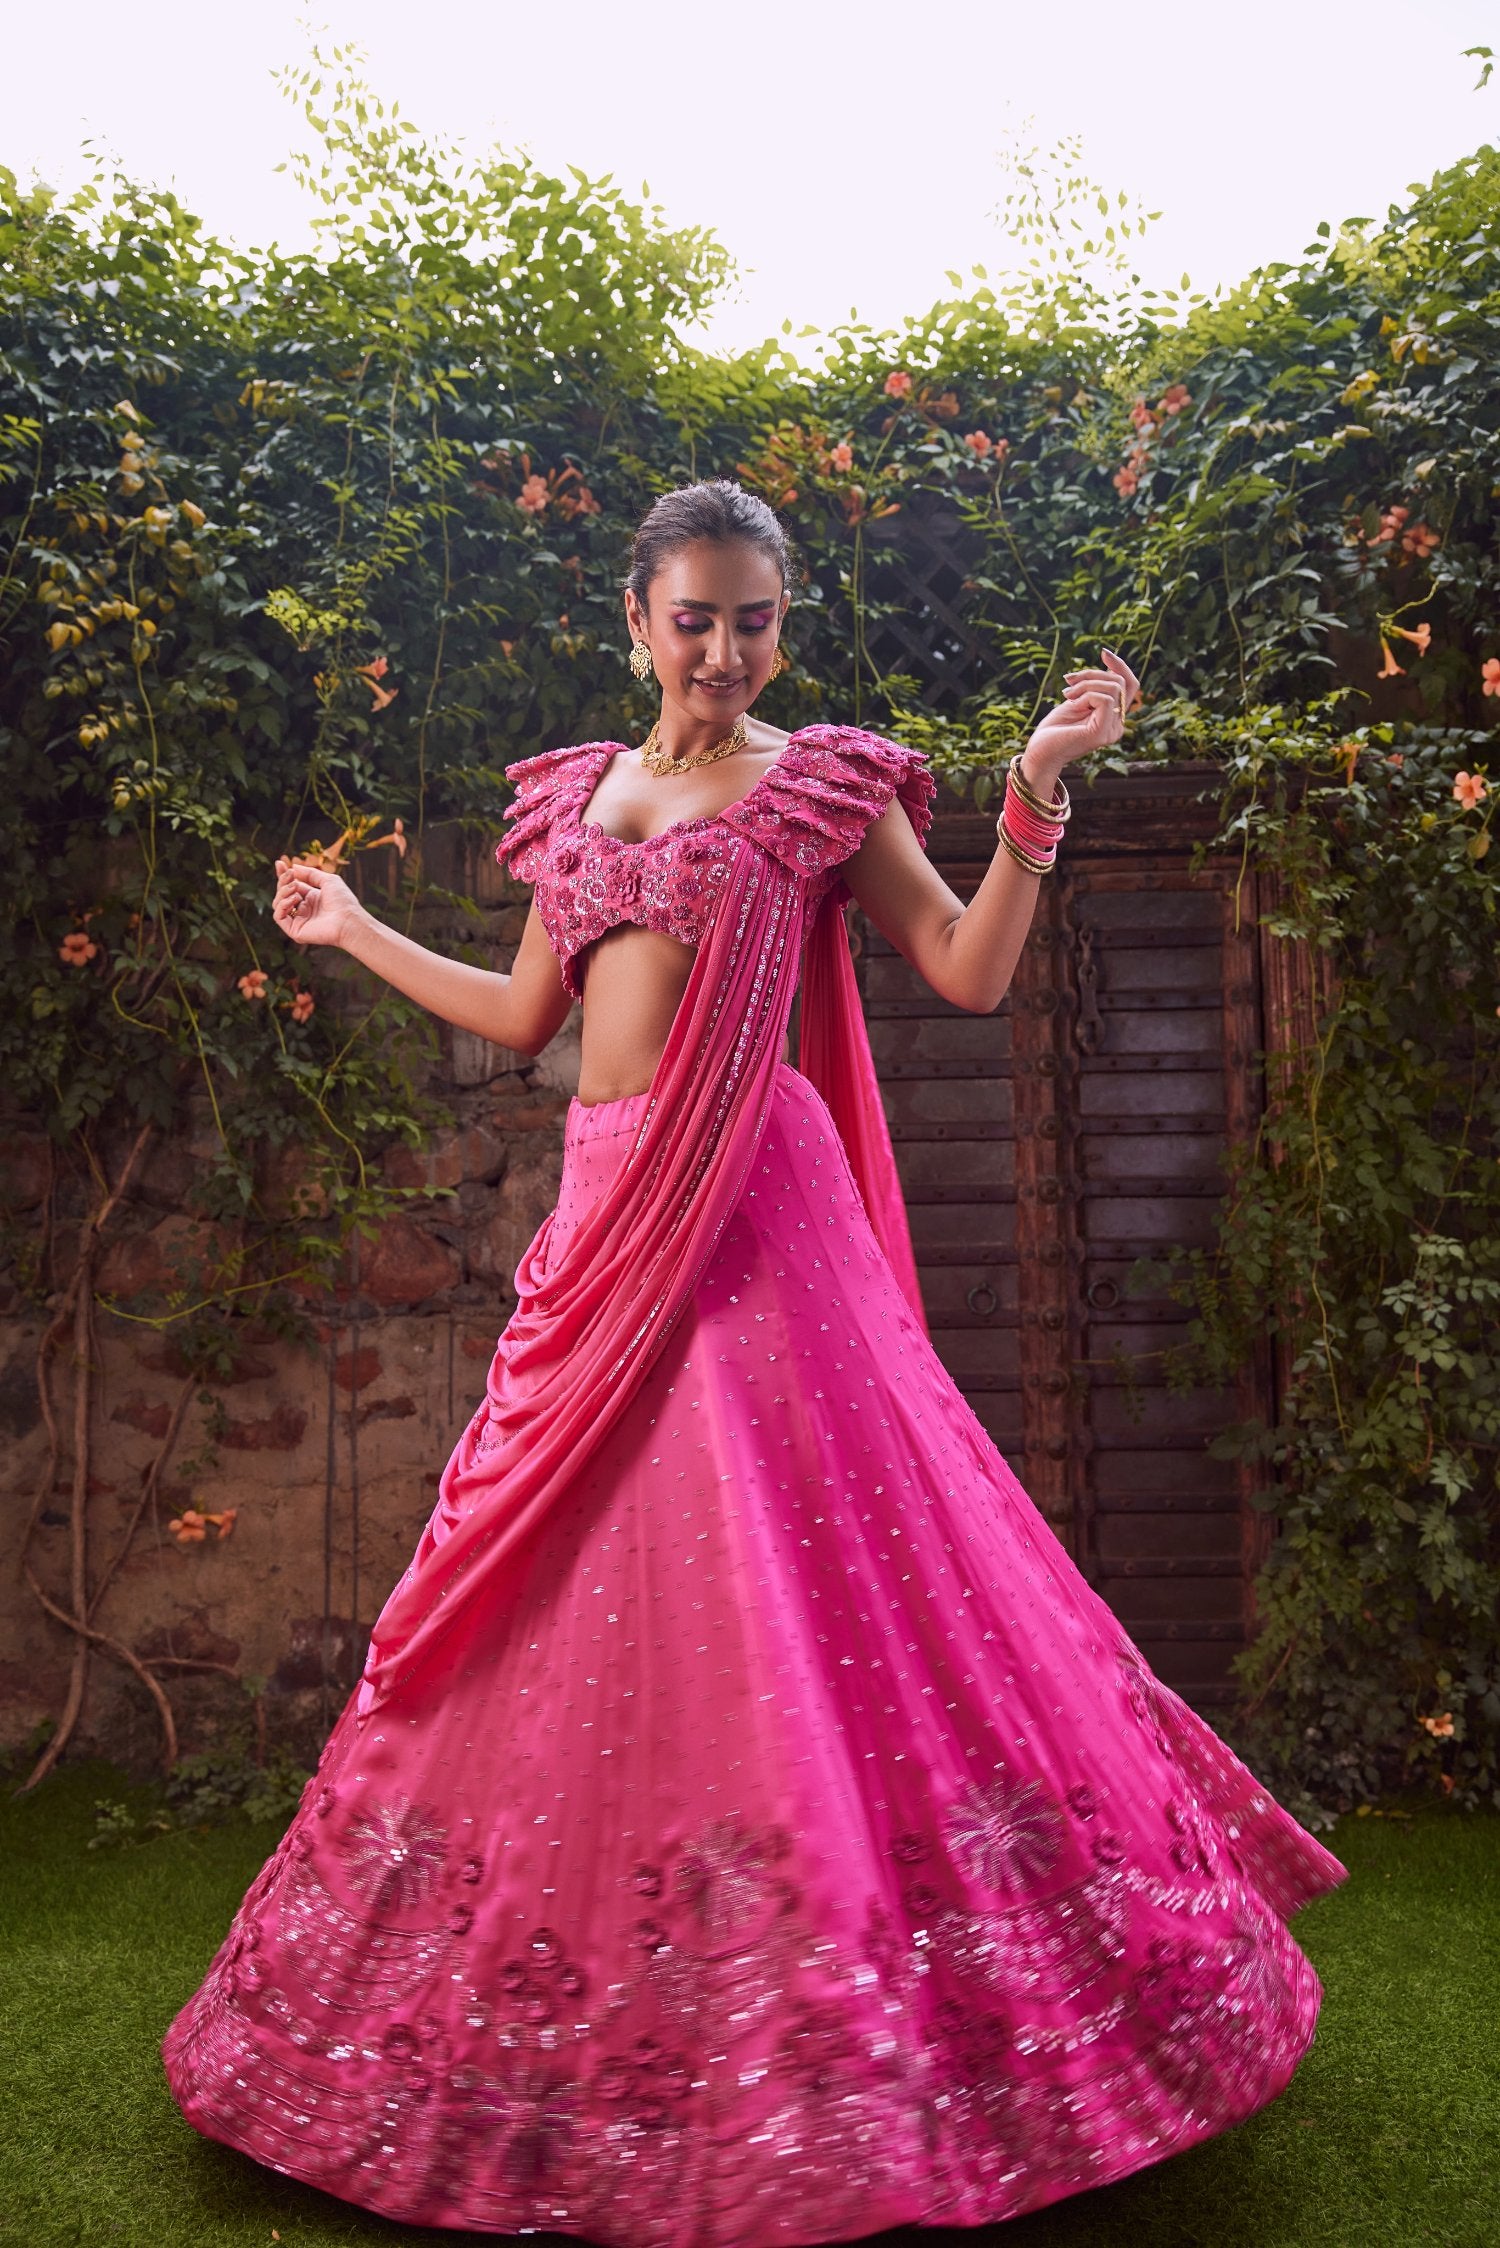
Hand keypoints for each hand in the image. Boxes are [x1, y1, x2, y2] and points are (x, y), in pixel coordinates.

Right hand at [272, 857, 361, 948]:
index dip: (284, 875)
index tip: (279, 863)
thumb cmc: (343, 901)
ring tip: (295, 887)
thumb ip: (310, 873)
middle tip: (290, 875)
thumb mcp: (328, 880)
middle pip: (282, 893)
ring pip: (278, 904)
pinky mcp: (294, 931)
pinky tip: (293, 899)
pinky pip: (278, 917)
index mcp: (311, 898)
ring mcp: (299, 921)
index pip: (291, 886)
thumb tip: (293, 867)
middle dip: (283, 881)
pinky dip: (282, 905)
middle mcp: (304, 910)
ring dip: (283, 892)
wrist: (348, 920)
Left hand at [1021, 648, 1140, 778]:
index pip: (1130, 685)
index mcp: (1114, 717)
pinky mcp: (1101, 733)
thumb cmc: (1055, 728)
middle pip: (1120, 682)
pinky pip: (1104, 699)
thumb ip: (1094, 687)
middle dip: (1092, 674)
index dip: (1120, 665)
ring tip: (1067, 695)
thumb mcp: (1078, 699)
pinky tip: (1071, 705)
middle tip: (1069, 682)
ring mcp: (1112, 731)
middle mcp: (1118, 725)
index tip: (1103, 652)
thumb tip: (1109, 660)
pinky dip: (1085, 695)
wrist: (1039, 752)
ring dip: (1086, 684)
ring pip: (1113, 688)